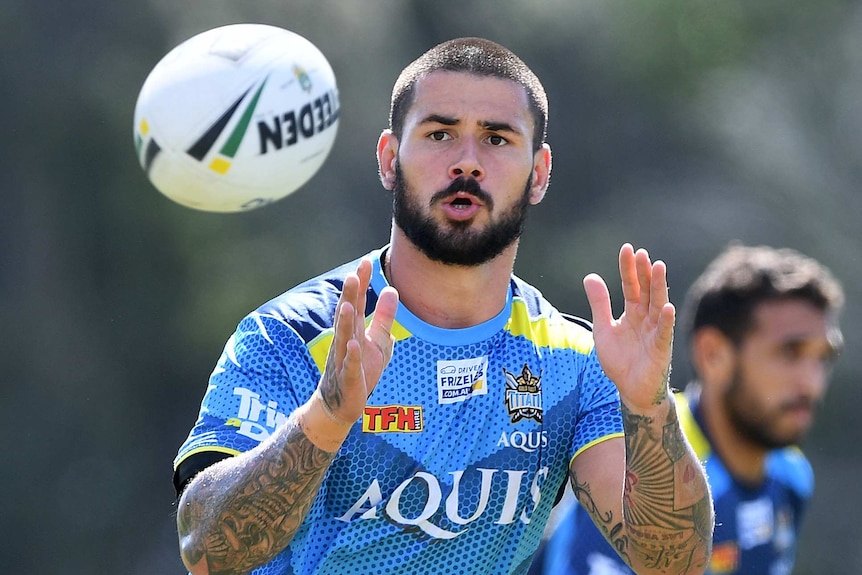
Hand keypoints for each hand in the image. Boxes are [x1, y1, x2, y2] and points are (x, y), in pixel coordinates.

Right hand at [317, 259, 398, 424]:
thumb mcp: (377, 342)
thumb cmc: (360, 370)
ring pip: (344, 339)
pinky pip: (350, 367)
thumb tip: (392, 290)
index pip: (356, 303)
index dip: (361, 284)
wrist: (339, 405)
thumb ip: (384, 317)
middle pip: (346, 316)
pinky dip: (352, 356)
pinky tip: (355, 345)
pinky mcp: (349, 380)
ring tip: (348, 305)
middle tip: (352, 276)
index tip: (365, 261)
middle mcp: (345, 342)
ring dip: (346, 322)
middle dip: (349, 297)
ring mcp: (344, 361)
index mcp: (353, 330)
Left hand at [583, 244, 674, 410]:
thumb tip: (590, 276)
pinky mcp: (660, 349)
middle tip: (642, 253)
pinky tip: (667, 307)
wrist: (631, 390)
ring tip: (658, 267)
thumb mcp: (603, 329)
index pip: (631, 286)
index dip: (628, 269)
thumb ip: (599, 304)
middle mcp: (646, 319)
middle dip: (644, 272)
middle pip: (646, 291)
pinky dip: (665, 321)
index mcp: (632, 313)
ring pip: (658, 306)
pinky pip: (663, 333)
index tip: (627, 249)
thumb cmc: (620, 360)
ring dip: (659, 287)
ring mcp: (655, 332)